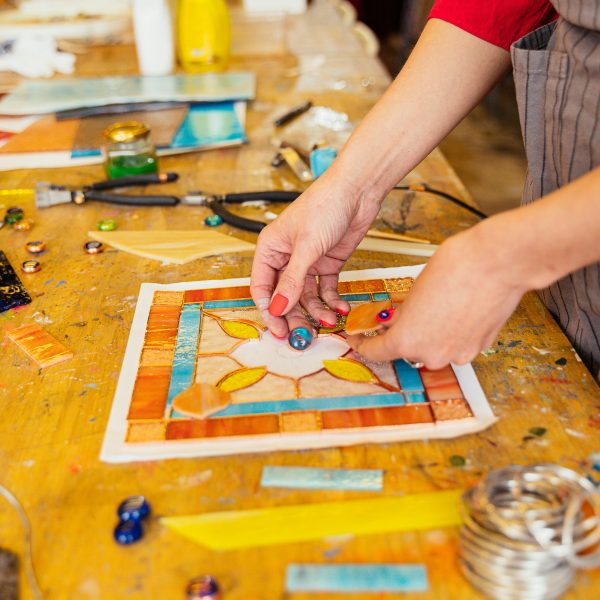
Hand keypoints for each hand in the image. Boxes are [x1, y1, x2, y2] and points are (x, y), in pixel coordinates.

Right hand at [250, 175, 381, 337]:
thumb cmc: (324, 206)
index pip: (262, 287)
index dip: (269, 310)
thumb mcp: (306, 247)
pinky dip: (333, 300)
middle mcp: (286, 257)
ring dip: (317, 311)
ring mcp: (308, 262)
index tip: (278, 330)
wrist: (357, 190)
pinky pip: (326, 289)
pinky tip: (341, 309)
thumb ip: (292, 281)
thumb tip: (278, 309)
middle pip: (285, 296)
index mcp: (270, 250)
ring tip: (330, 322)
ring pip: (307, 296)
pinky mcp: (328, 263)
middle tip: (303, 336)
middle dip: (294, 316)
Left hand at [348, 224, 527, 367]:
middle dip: (403, 334)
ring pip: (434, 348)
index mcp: (406, 341)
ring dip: (429, 334)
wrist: (497, 263)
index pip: (376, 352)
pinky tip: (454, 310)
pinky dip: (451, 332)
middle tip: (403, 315)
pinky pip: (456, 343)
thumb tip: (397, 322)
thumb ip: (402, 314)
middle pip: (407, 350)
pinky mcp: (480, 347)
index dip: (364, 344)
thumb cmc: (455, 268)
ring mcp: (458, 354)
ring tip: (435, 306)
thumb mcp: (413, 290)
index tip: (358, 339)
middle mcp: (432, 355)